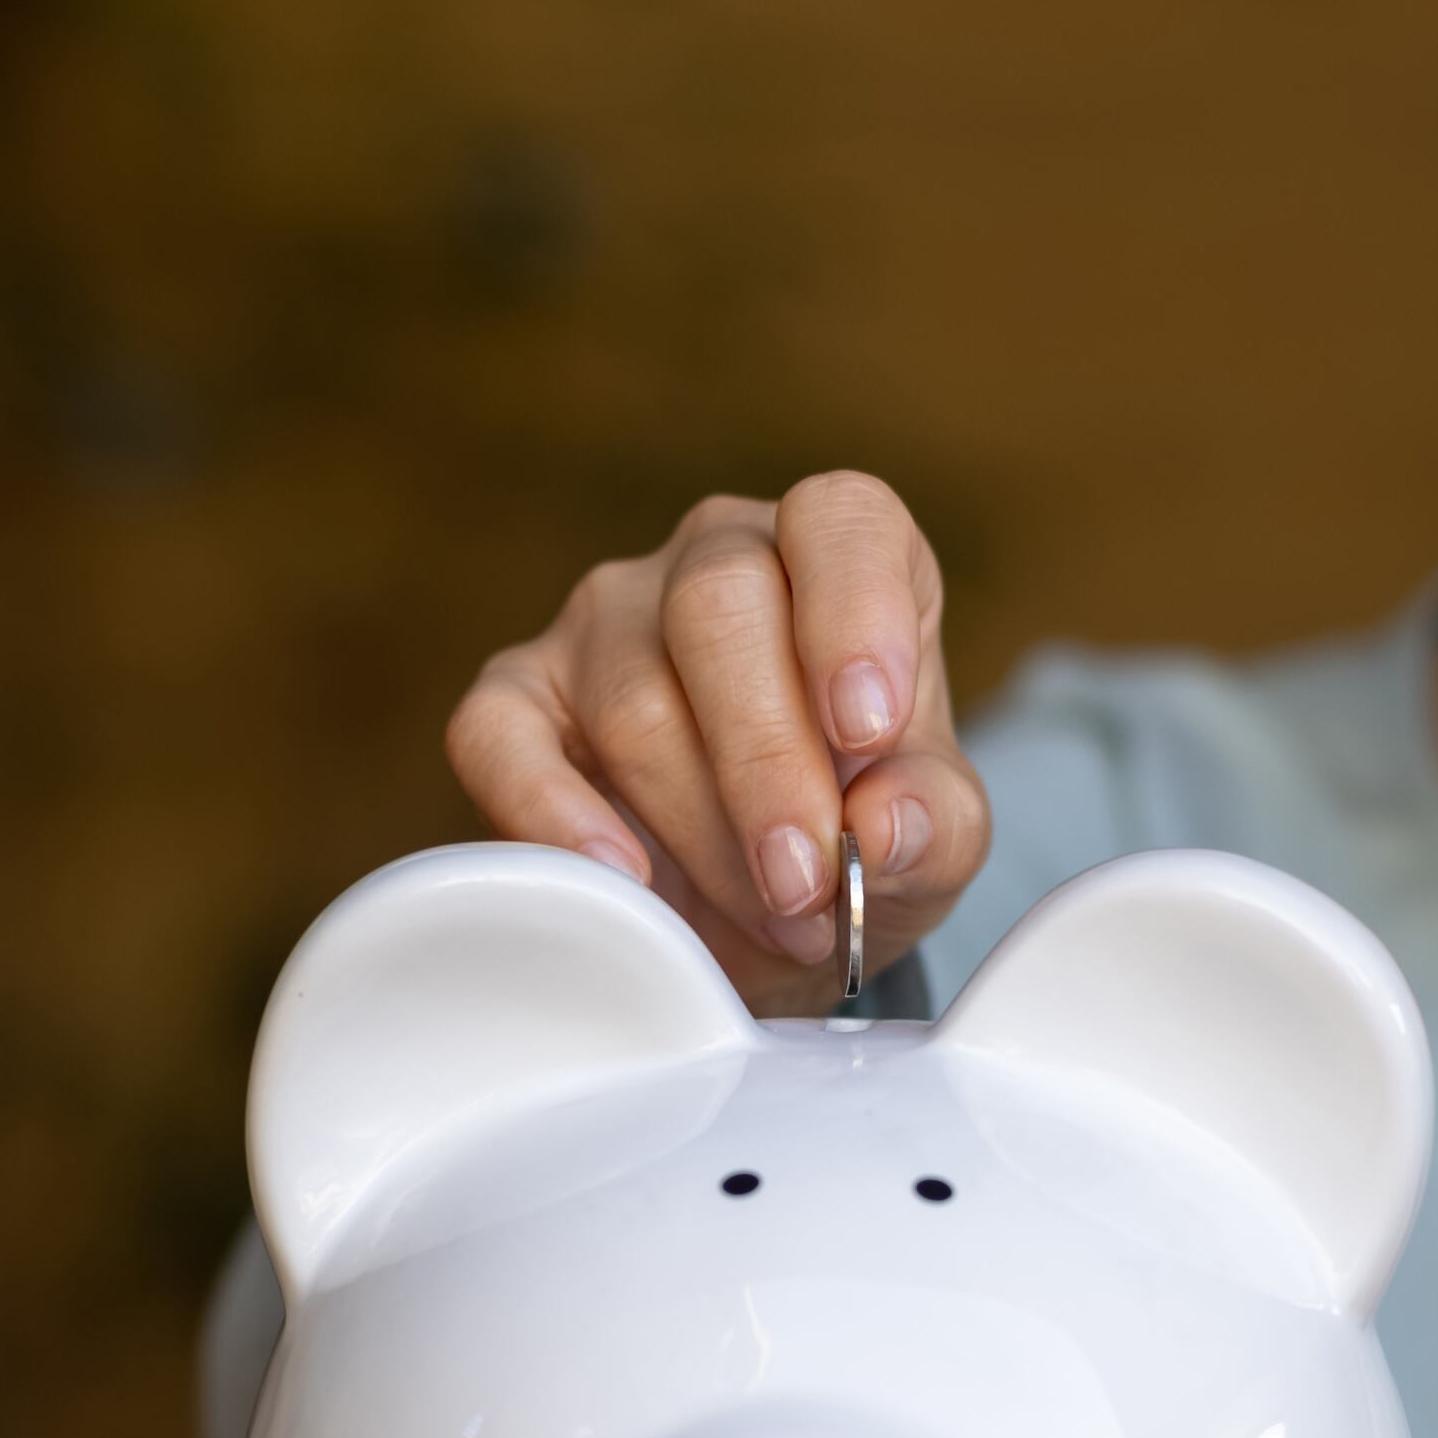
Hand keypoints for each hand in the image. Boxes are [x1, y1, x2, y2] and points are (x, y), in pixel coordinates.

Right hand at [446, 473, 990, 1015]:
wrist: (763, 918)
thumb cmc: (856, 843)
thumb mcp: (933, 842)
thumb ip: (936, 825)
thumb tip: (888, 825)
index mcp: (836, 557)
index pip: (838, 519)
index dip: (853, 611)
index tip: (870, 728)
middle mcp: (713, 561)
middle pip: (719, 603)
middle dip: (766, 759)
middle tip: (802, 878)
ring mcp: (603, 623)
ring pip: (632, 696)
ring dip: (700, 826)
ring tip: (763, 910)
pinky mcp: (515, 701)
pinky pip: (500, 737)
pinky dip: (553, 813)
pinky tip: (620, 877)